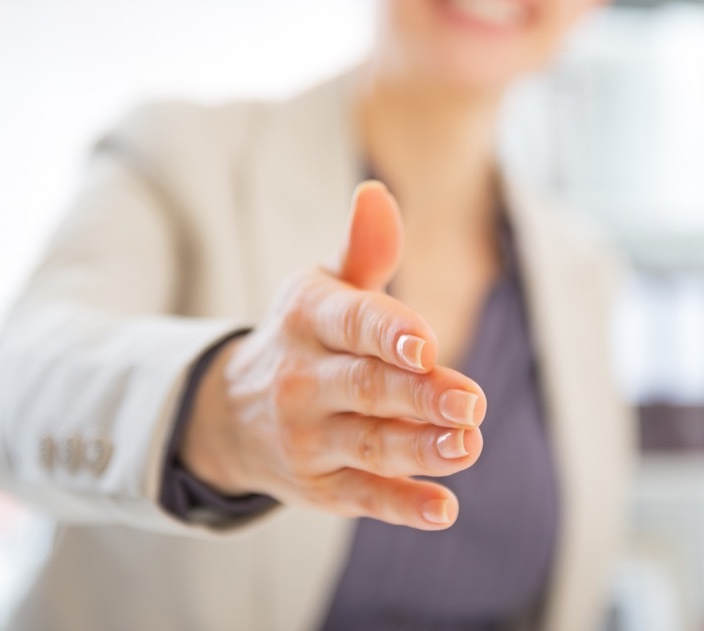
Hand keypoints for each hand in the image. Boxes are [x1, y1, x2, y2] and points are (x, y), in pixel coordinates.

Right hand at [181, 180, 485, 529]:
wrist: (230, 413)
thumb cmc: (304, 336)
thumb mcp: (323, 288)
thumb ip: (362, 250)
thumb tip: (377, 194)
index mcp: (308, 318)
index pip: (351, 323)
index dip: (388, 332)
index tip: (427, 344)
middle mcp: (301, 379)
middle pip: (367, 388)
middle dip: (419, 396)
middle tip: (473, 401)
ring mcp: (309, 437)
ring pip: (370, 444)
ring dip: (421, 449)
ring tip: (468, 445)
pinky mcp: (321, 486)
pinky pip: (363, 497)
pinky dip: (403, 506)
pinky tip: (444, 509)